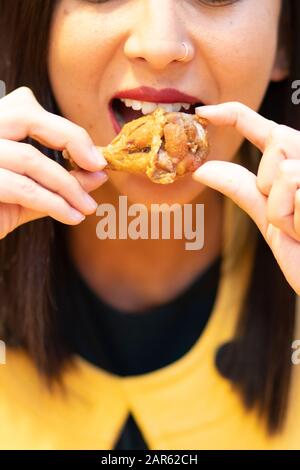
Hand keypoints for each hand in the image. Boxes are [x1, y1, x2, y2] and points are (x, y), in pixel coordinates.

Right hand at [0, 87, 107, 239]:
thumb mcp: (32, 192)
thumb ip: (61, 181)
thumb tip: (99, 174)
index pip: (27, 108)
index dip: (66, 130)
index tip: (96, 158)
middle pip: (26, 116)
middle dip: (70, 140)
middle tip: (99, 169)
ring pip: (29, 157)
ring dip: (68, 186)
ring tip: (87, 207)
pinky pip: (23, 189)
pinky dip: (54, 204)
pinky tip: (72, 216)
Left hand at [193, 101, 299, 294]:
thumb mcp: (268, 217)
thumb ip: (241, 189)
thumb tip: (202, 169)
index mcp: (299, 164)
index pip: (266, 129)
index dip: (233, 114)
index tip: (203, 112)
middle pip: (277, 140)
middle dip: (270, 180)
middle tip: (290, 216)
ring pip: (282, 173)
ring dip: (282, 212)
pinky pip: (293, 195)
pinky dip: (293, 222)